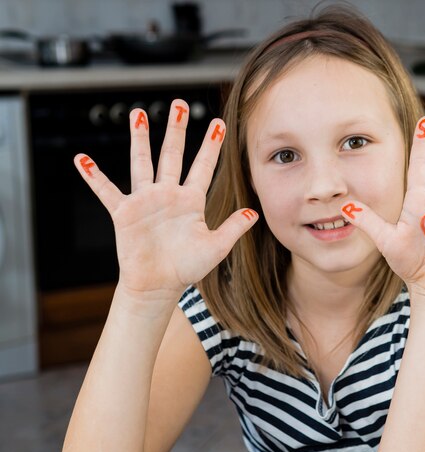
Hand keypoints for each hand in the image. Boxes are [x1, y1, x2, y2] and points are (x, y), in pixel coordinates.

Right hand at [74, 99, 256, 295]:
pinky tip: (81, 159)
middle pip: (172, 154)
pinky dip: (94, 176)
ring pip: (142, 163)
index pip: (203, 166)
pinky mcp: (124, 213)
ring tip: (138, 114)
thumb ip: (233, 227)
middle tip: (178, 104)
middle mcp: (168, 194)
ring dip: (139, 139)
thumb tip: (254, 212)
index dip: (211, 145)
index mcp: (191, 200)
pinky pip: (106, 191)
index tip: (219, 123)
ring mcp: (145, 201)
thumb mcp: (216, 247)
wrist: (159, 285)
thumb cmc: (187, 267)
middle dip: (176, 129)